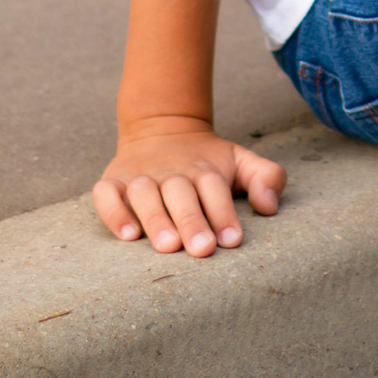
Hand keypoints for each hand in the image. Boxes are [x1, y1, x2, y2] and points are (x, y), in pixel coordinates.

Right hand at [92, 118, 286, 256]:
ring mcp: (140, 176)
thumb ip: (265, 176)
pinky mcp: (113, 181)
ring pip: (144, 194)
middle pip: (181, 193)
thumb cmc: (207, 161)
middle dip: (192, 221)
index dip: (224, 214)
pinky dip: (113, 211)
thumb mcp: (241, 160)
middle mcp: (171, 172)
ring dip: (155, 218)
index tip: (232, 240)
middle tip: (202, 249)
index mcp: (204, 169)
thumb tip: (270, 206)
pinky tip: (127, 234)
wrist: (163, 129)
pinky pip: (106, 194)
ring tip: (168, 245)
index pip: (214, 189)